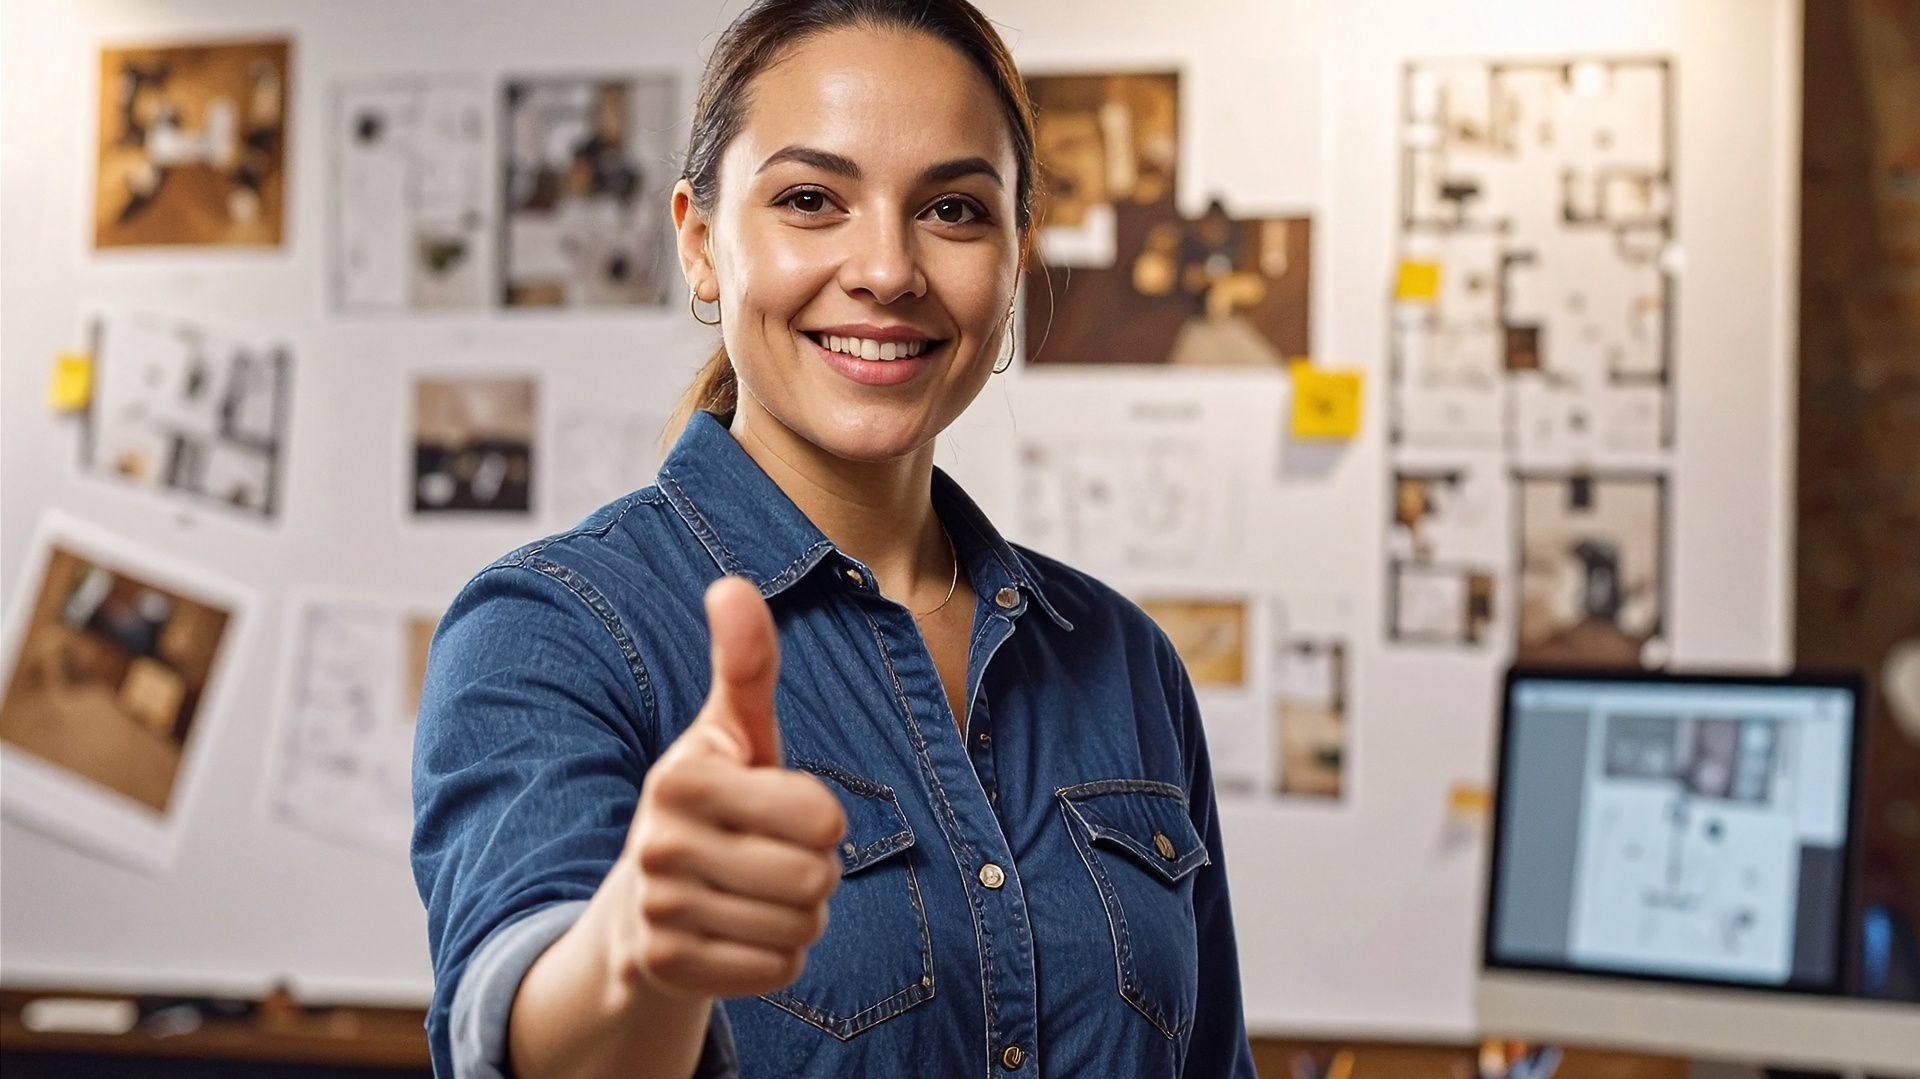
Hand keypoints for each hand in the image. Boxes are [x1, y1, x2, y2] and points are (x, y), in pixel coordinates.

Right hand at [614, 576, 846, 998]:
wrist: (641, 904)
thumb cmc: (713, 801)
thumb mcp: (733, 731)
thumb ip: (745, 663)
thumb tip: (732, 584)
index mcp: (681, 778)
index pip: (821, 817)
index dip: (821, 818)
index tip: (782, 810)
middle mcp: (658, 845)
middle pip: (815, 879)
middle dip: (815, 873)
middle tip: (773, 858)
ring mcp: (657, 912)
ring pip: (800, 929)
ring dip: (798, 916)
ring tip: (756, 893)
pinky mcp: (667, 969)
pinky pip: (777, 970)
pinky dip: (775, 957)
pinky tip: (739, 932)